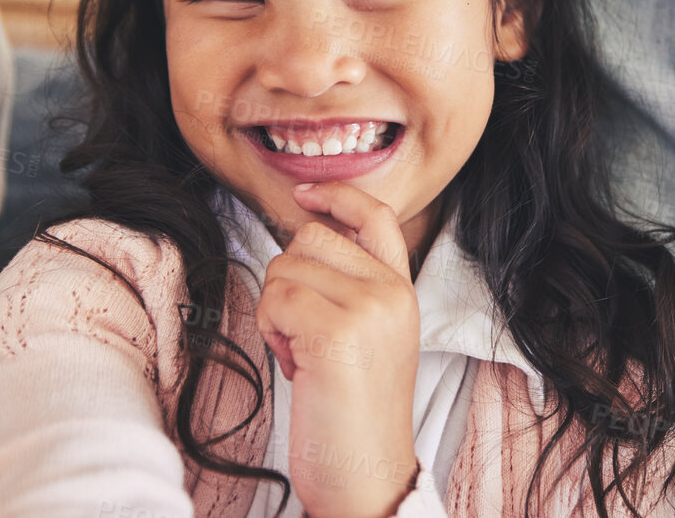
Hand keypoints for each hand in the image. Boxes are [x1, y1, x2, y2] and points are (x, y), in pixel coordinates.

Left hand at [255, 183, 420, 517]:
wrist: (365, 479)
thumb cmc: (352, 415)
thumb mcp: (368, 338)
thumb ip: (350, 286)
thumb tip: (304, 236)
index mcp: (402, 291)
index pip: (376, 216)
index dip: (337, 195)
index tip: (306, 194)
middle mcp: (391, 293)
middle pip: (309, 238)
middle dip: (289, 280)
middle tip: (304, 334)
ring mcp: (367, 310)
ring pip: (284, 268)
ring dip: (276, 312)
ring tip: (305, 356)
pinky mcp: (337, 333)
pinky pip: (275, 300)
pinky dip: (272, 332)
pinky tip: (298, 366)